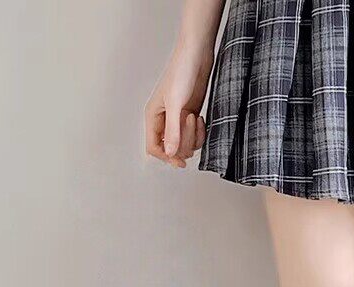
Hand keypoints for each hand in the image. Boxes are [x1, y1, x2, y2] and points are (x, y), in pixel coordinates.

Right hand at [145, 41, 212, 167]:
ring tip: (194, 116)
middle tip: (189, 122)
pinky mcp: (190, 118)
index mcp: (153, 116)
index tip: (180, 162)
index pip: (153, 147)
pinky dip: (200, 132)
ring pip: (184, 145)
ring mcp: (178, 121)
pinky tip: (200, 117)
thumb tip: (170, 153)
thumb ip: (173, 130)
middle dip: (183, 141)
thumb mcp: (176, 103)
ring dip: (193, 136)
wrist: (197, 57)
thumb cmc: (181, 72)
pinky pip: (195, 137)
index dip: (166, 158)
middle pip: (171, 149)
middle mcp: (164, 121)